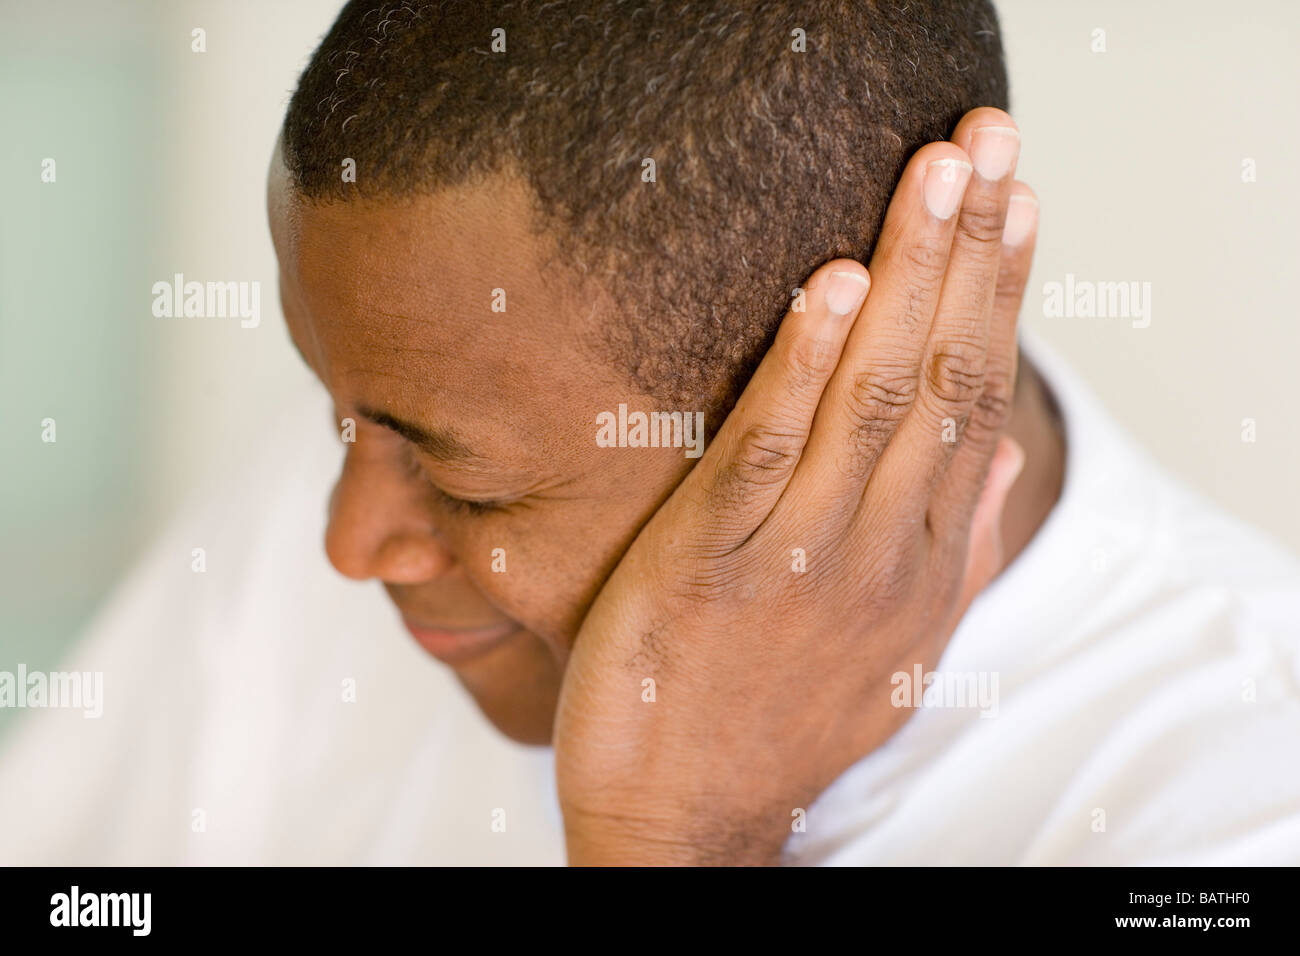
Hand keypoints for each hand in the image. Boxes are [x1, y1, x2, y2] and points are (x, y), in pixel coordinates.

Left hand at [554, 109, 1037, 864]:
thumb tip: (1004, 461)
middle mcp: (882, 551)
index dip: (1000, 292)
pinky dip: (802, 365)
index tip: (1018, 204)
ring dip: (906, 277)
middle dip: (970, 251)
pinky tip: (827, 287)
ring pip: (874, 398)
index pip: (978, 399)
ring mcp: (803, 557)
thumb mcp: (893, 650)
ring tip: (933, 175)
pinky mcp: (716, 565)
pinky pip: (770, 452)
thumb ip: (955, 552)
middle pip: (942, 377)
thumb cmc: (780, 724)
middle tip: (990, 142)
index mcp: (923, 562)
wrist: (688, 826)